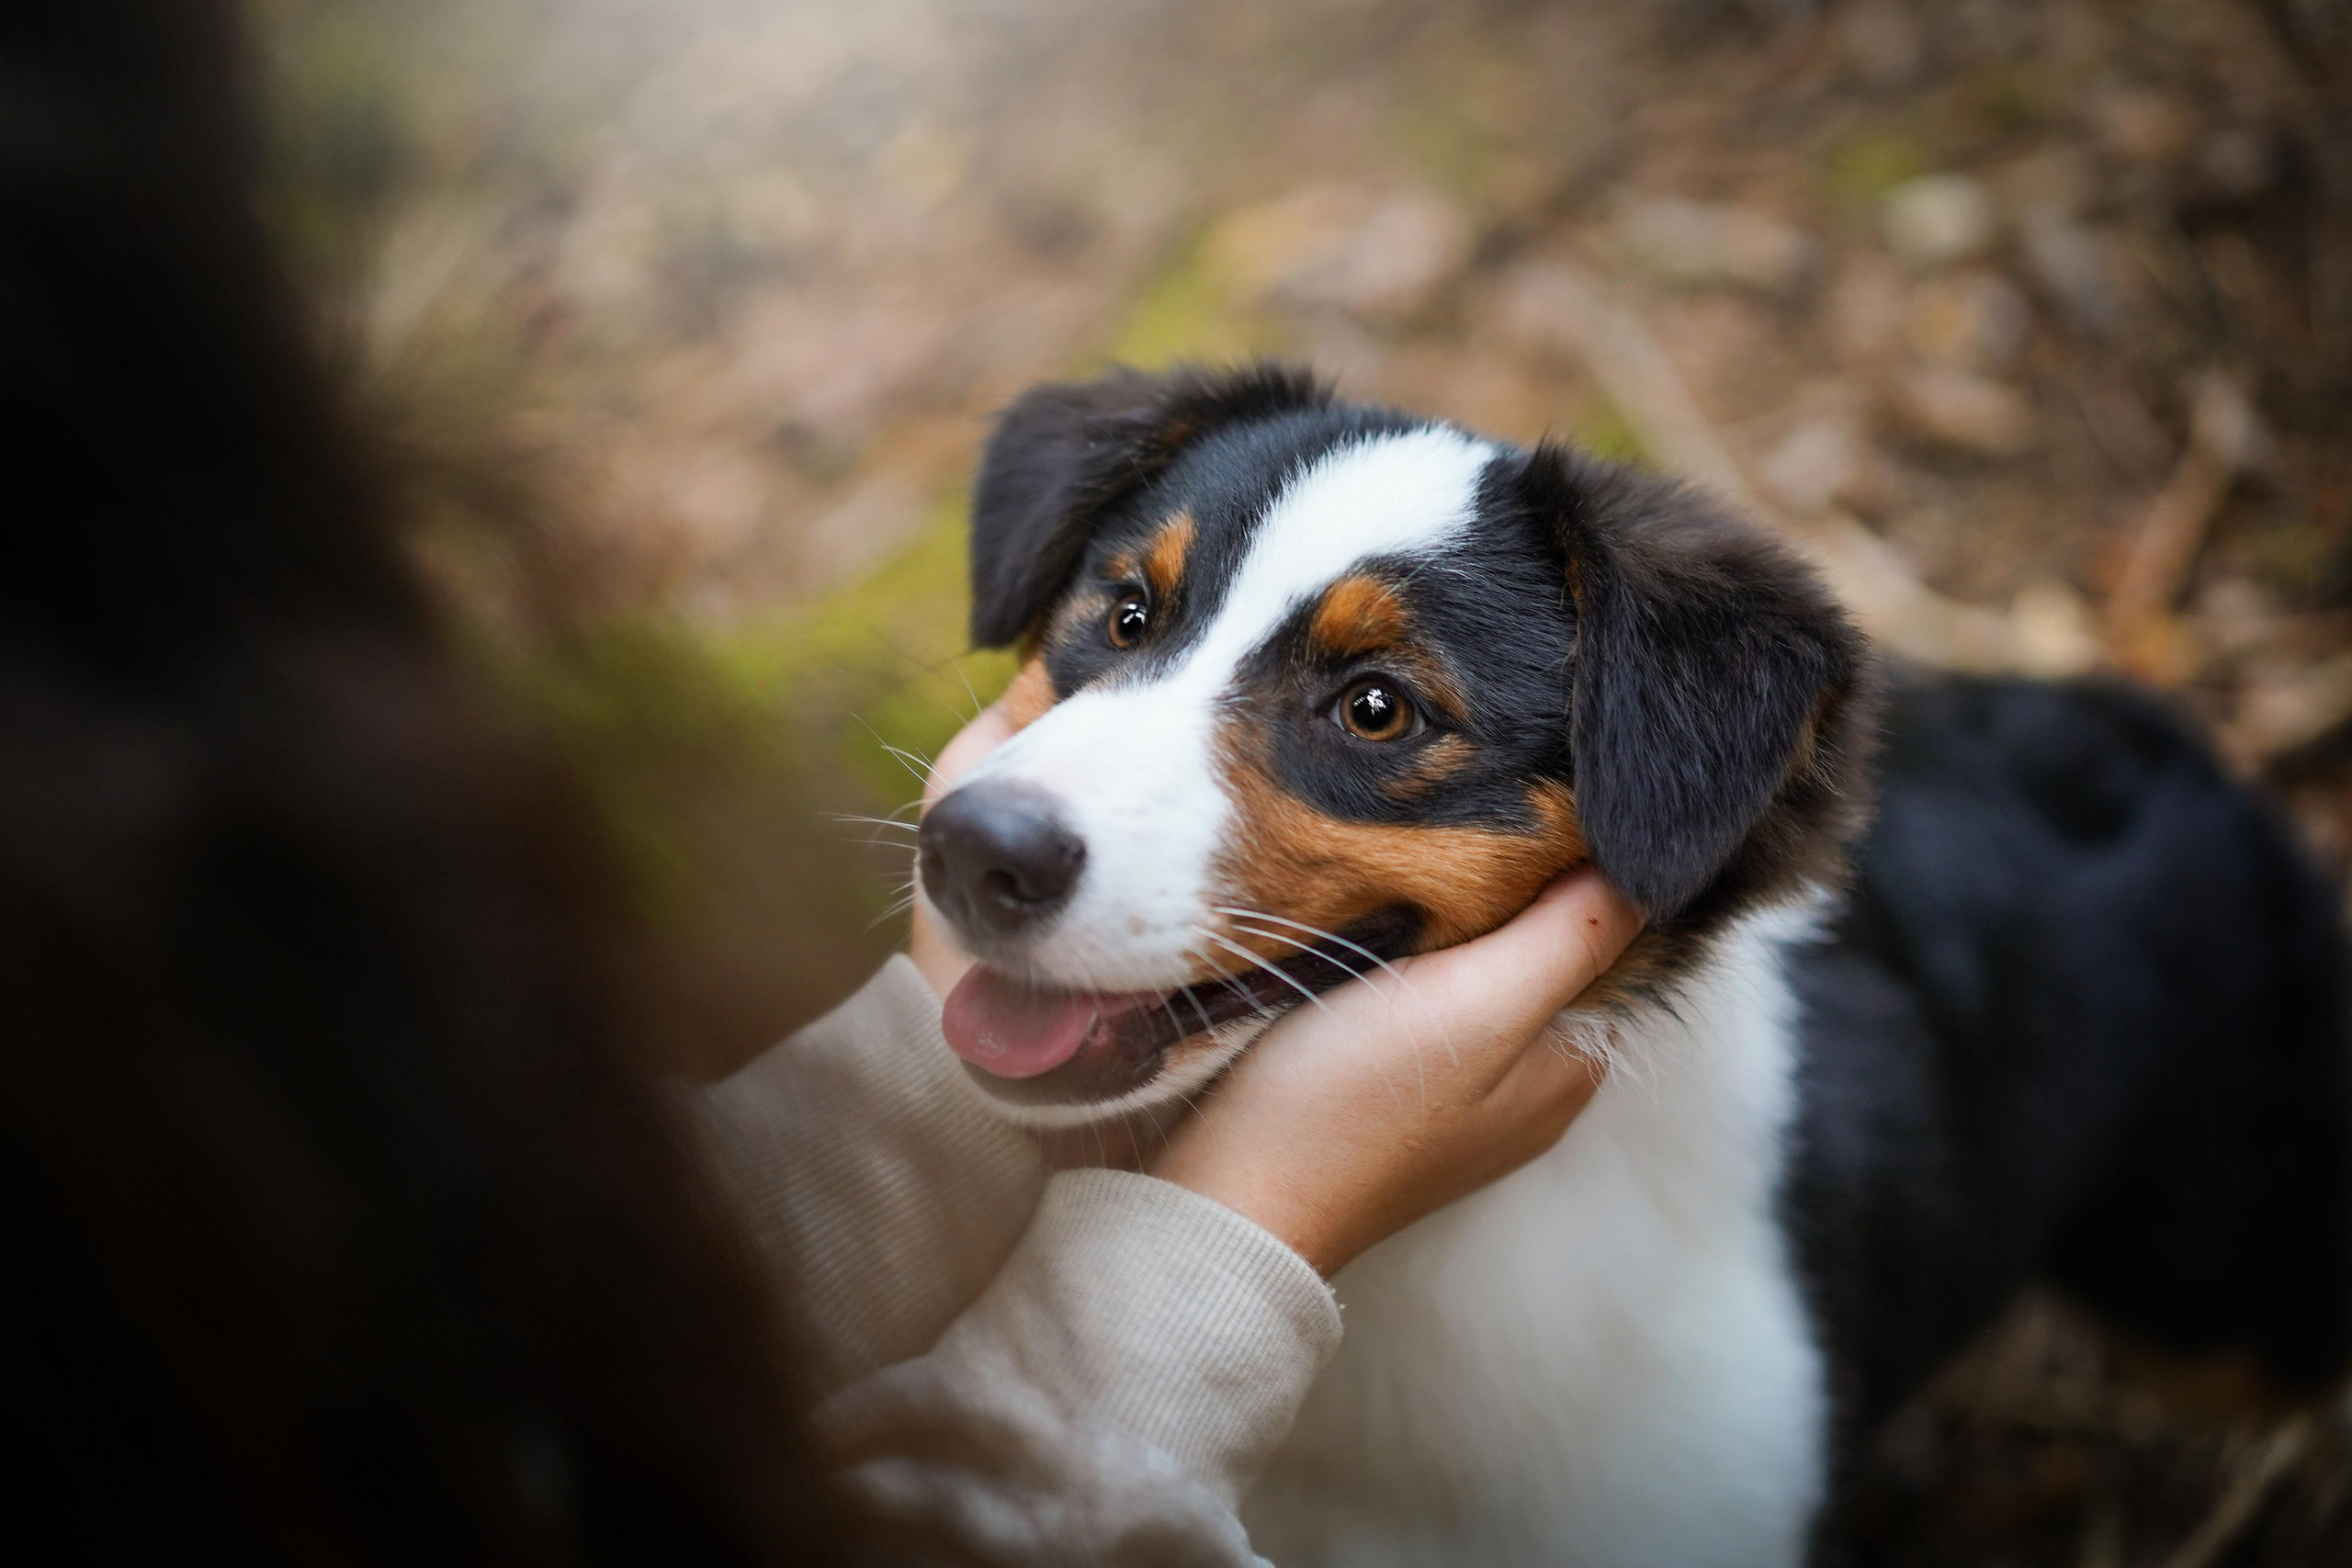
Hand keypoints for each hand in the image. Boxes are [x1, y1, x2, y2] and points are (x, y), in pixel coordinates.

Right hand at [906, 704, 1645, 1272]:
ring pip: (1467, 955)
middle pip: (1538, 940)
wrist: (1216, 1206)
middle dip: (1512, 865)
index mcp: (1565, 1062)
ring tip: (1405, 806)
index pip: (1609, 930)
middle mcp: (1519, 1078)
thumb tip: (1655, 859)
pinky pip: (1408, 985)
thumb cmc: (1346, 1108)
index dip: (1585, 850)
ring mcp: (1444, 1084)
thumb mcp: (1476, 1008)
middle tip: (1462, 770)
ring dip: (1443, 893)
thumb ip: (1568, 933)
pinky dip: (1396, 934)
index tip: (1544, 769)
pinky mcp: (1372, 1082)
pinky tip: (1355, 888)